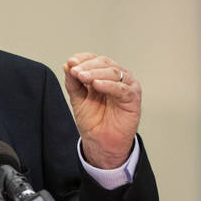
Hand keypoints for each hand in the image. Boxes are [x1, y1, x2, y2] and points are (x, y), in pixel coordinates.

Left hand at [62, 52, 141, 168]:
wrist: (100, 142)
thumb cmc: (93, 120)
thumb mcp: (78, 98)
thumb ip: (73, 82)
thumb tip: (67, 65)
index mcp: (103, 75)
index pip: (95, 60)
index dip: (83, 59)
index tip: (70, 62)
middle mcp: (117, 78)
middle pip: (104, 63)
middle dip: (88, 66)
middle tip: (75, 71)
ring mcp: (126, 87)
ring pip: (114, 73)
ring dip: (96, 73)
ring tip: (83, 77)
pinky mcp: (133, 98)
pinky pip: (122, 89)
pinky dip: (109, 85)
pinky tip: (97, 85)